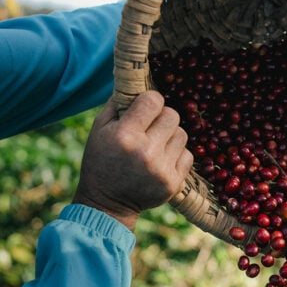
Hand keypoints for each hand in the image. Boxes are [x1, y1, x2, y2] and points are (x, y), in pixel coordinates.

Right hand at [74, 92, 192, 229]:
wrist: (107, 204)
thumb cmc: (101, 161)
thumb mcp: (99, 129)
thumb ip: (118, 104)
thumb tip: (138, 82)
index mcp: (125, 135)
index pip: (154, 100)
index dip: (150, 101)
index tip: (145, 108)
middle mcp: (145, 151)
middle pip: (172, 115)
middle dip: (162, 118)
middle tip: (150, 128)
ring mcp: (162, 169)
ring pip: (182, 134)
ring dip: (170, 136)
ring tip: (155, 145)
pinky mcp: (174, 183)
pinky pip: (188, 155)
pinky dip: (177, 155)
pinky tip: (161, 160)